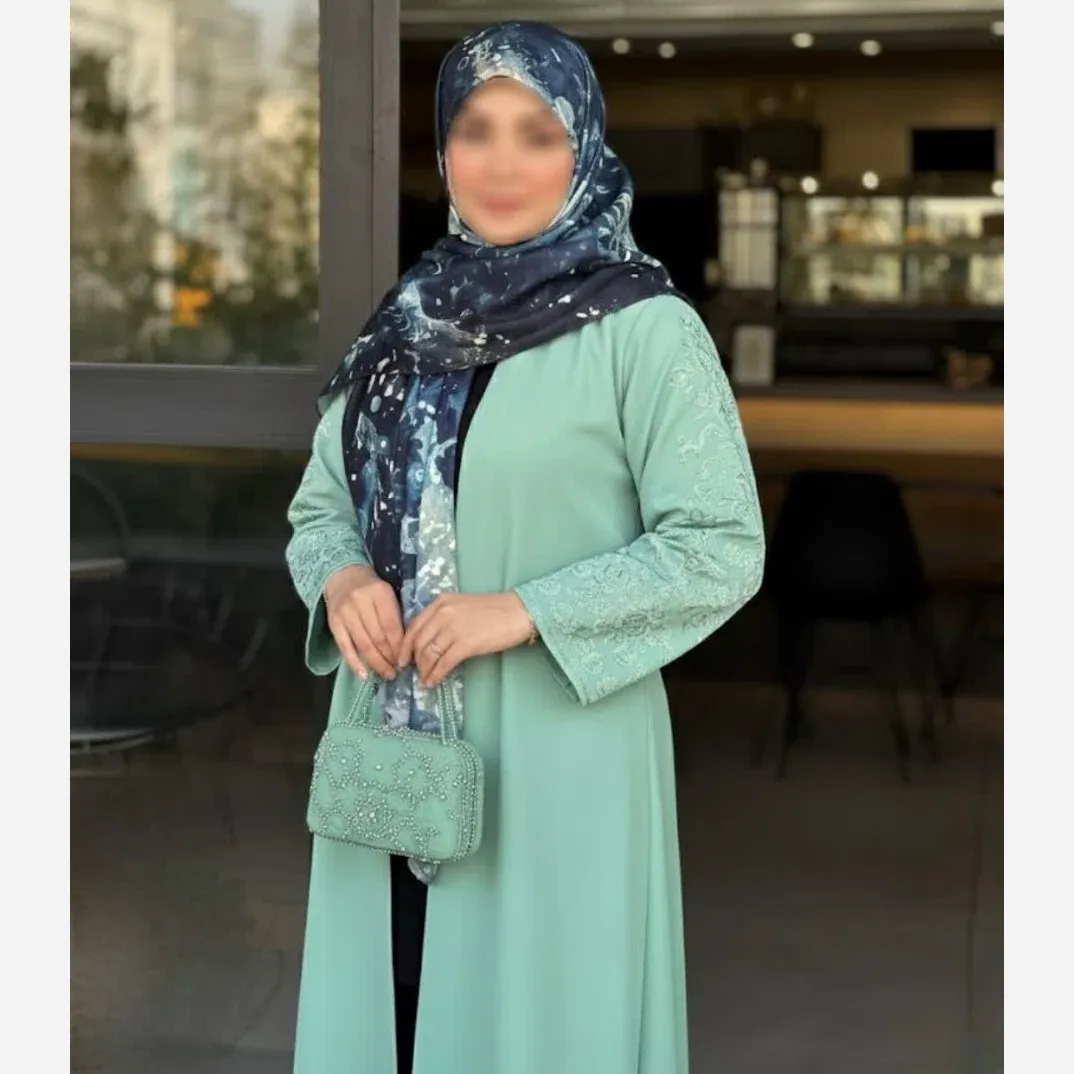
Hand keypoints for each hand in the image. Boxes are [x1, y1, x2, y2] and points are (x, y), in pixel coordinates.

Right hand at [323, 565, 403, 680]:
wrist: (343, 576)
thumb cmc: (371, 589)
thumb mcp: (387, 595)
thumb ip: (396, 616)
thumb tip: (406, 649)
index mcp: (380, 592)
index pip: (392, 626)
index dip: (400, 647)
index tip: (407, 661)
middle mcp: (361, 602)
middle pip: (378, 637)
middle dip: (390, 658)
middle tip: (397, 671)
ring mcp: (345, 613)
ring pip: (363, 645)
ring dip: (376, 663)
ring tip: (387, 674)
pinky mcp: (334, 623)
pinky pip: (345, 647)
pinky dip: (355, 663)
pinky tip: (365, 675)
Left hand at [398, 592, 532, 687]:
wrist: (518, 612)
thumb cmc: (494, 610)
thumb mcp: (462, 605)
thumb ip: (444, 617)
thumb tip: (430, 640)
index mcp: (441, 602)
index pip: (414, 626)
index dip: (405, 645)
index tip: (402, 658)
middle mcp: (443, 614)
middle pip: (419, 642)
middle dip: (414, 660)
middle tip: (415, 671)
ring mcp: (453, 628)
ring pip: (429, 654)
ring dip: (425, 669)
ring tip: (425, 679)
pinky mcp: (465, 644)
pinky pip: (443, 663)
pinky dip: (436, 674)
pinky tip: (434, 681)